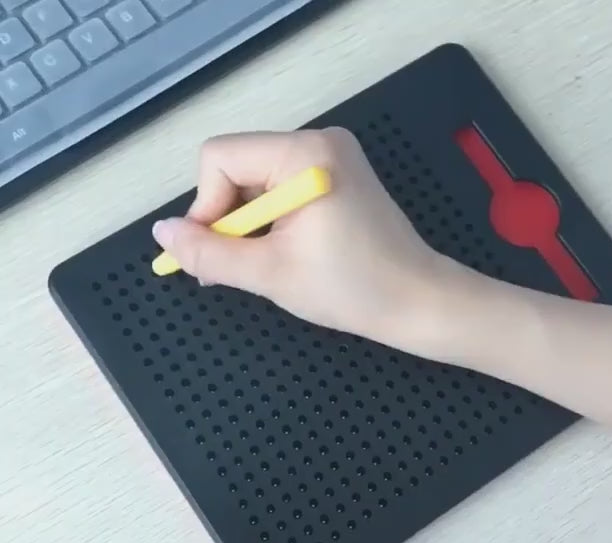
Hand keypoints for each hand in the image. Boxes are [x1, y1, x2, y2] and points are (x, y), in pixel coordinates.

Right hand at [151, 128, 468, 350]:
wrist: (417, 301)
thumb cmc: (350, 288)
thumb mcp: (269, 274)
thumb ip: (209, 253)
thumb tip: (162, 233)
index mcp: (304, 154)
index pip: (219, 159)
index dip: (206, 208)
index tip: (215, 254)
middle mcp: (319, 141)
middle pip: (238, 166)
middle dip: (228, 218)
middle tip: (236, 268)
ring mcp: (333, 156)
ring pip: (258, 180)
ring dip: (249, 224)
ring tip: (264, 266)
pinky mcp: (340, 176)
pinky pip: (283, 188)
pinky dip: (272, 221)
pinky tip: (283, 252)